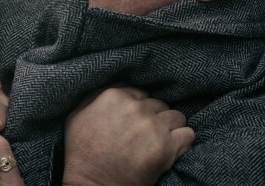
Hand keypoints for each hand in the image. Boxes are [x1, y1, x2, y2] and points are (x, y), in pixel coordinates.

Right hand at [62, 86, 194, 185]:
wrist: (92, 184)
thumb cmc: (81, 152)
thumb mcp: (76, 115)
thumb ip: (95, 96)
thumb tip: (117, 88)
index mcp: (114, 96)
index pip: (140, 93)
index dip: (138, 108)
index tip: (134, 122)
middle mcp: (136, 107)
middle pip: (158, 104)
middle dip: (154, 117)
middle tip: (144, 135)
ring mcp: (153, 126)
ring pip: (176, 116)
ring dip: (170, 127)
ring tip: (159, 141)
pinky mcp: (167, 147)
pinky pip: (188, 134)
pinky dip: (182, 142)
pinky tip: (172, 149)